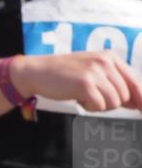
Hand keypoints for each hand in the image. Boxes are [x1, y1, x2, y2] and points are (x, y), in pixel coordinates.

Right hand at [11, 51, 141, 112]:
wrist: (37, 72)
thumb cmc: (63, 74)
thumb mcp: (91, 71)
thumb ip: (112, 83)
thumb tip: (136, 102)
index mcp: (110, 58)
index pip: (134, 81)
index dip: (140, 98)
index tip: (141, 109)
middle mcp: (105, 62)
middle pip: (125, 95)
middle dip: (111, 103)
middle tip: (92, 99)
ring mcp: (96, 72)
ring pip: (114, 102)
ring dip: (99, 106)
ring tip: (84, 98)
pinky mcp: (85, 84)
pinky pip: (99, 105)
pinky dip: (89, 107)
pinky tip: (78, 99)